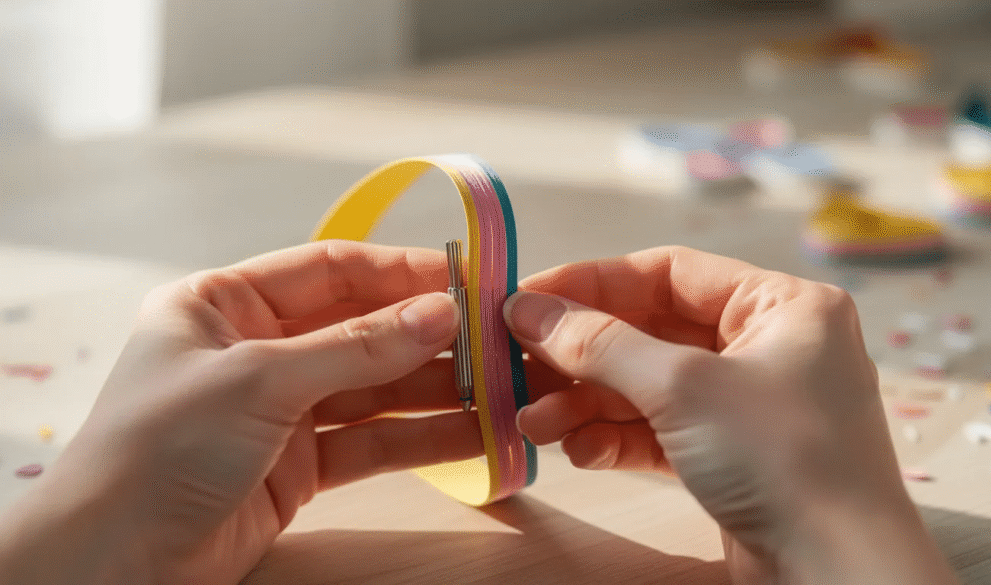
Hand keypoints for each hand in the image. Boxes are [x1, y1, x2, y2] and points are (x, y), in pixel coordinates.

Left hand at [0, 241, 482, 584]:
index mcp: (224, 304)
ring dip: (436, 391)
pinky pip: (371, 442)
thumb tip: (440, 312)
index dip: (401, 272)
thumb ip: (355, 348)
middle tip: (496, 341)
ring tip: (501, 392)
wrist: (114, 564)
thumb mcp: (258, 380)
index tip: (467, 279)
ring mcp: (281, 410)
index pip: (331, 270)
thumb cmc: (157, 450)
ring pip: (374, 390)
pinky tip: (472, 435)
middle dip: (428, 337)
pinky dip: (420, 441)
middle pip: (361, 331)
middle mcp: (256, 351)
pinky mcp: (300, 465)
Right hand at [505, 246, 956, 584]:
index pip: (669, 272)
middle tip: (516, 363)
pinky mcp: (732, 456)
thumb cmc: (784, 460)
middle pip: (652, 331)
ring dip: (587, 401)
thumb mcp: (682, 388)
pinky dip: (616, 438)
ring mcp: (749, 405)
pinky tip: (577, 449)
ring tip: (532, 420)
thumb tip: (527, 310)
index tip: (527, 298)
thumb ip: (600, 344)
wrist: (837, 578)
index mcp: (781, 305)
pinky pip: (661, 430)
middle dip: (582, 354)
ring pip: (650, 386)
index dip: (592, 283)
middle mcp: (768, 346)